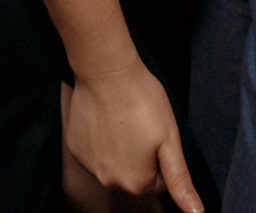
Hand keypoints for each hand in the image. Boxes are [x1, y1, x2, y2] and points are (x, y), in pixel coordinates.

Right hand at [64, 63, 201, 212]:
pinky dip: (101, 139)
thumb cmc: (142, 101)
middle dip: (141, 156)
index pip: (158, 182)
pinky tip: (105, 118)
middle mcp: (109, 181)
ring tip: (124, 119)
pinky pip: (95, 152)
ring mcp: (89, 165)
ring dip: (121, 148)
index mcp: (136, 183)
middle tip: (141, 125)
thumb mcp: (170, 140)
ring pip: (114, 164)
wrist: (105, 71)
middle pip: (135, 176)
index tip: (156, 133)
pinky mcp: (75, 148)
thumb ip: (180, 180)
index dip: (161, 156)